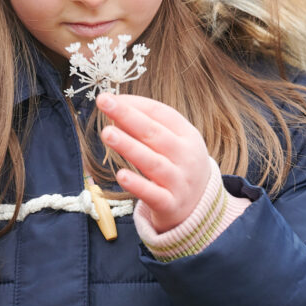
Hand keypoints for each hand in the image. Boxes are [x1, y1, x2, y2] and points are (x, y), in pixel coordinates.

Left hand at [95, 92, 210, 232]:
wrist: (200, 207)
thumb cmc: (178, 166)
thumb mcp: (173, 143)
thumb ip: (148, 126)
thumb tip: (116, 109)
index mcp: (188, 135)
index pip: (162, 114)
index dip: (135, 104)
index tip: (110, 98)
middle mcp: (186, 156)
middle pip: (155, 134)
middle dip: (128, 116)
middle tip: (104, 102)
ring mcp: (180, 182)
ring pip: (153, 162)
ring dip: (129, 146)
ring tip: (107, 133)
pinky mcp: (171, 205)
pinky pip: (153, 194)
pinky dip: (138, 185)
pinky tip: (121, 175)